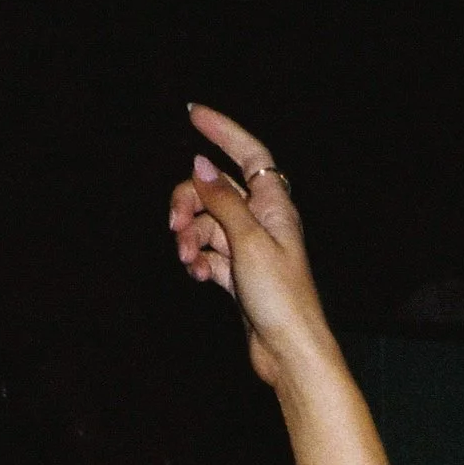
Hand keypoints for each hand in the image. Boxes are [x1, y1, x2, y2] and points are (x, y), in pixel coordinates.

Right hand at [169, 105, 327, 392]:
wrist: (289, 351)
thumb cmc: (280, 296)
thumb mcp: (247, 240)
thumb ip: (222, 200)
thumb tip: (200, 165)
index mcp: (274, 203)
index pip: (249, 152)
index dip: (223, 131)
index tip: (193, 114)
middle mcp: (262, 220)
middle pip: (216, 190)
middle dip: (189, 201)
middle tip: (175, 224)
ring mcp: (249, 247)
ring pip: (207, 223)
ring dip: (191, 236)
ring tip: (188, 259)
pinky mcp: (239, 274)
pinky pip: (209, 253)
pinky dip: (199, 259)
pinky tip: (197, 274)